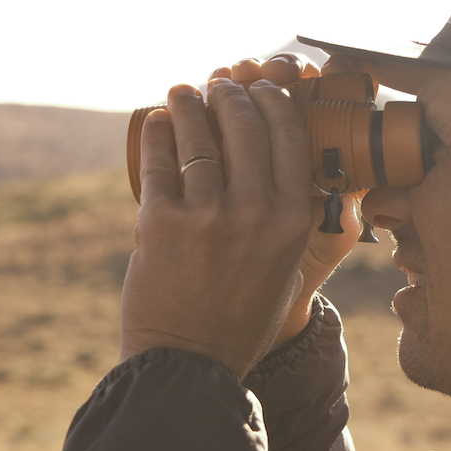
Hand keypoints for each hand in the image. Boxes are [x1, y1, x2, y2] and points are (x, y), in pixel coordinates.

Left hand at [118, 77, 313, 377]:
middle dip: (230, 95)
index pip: (289, 135)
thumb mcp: (286, 268)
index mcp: (295, 220)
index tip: (261, 90)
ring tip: (181, 93)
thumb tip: (286, 166)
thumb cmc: (241, 318)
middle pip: (245, 124)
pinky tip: (156, 122)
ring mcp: (206, 215)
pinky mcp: (159, 222)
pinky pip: (159, 160)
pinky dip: (157, 133)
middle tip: (218, 87)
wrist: (188, 364)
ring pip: (197, 135)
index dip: (273, 102)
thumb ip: (290, 218)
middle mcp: (256, 211)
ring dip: (187, 103)